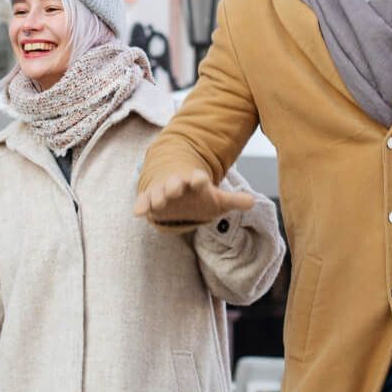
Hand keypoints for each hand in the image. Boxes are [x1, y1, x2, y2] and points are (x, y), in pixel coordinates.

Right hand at [133, 169, 254, 224]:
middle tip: (174, 187)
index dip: (199, 179)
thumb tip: (254, 202)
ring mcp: (162, 190)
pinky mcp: (150, 199)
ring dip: (158, 195)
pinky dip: (141, 205)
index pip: (198, 179)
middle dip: (174, 185)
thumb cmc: (198, 196)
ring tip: (158, 201)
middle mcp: (177, 183)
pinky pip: (144, 201)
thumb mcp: (217, 200)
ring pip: (159, 191)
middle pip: (175, 183)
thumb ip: (234, 200)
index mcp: (194, 181)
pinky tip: (138, 212)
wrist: (175, 188)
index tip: (201, 179)